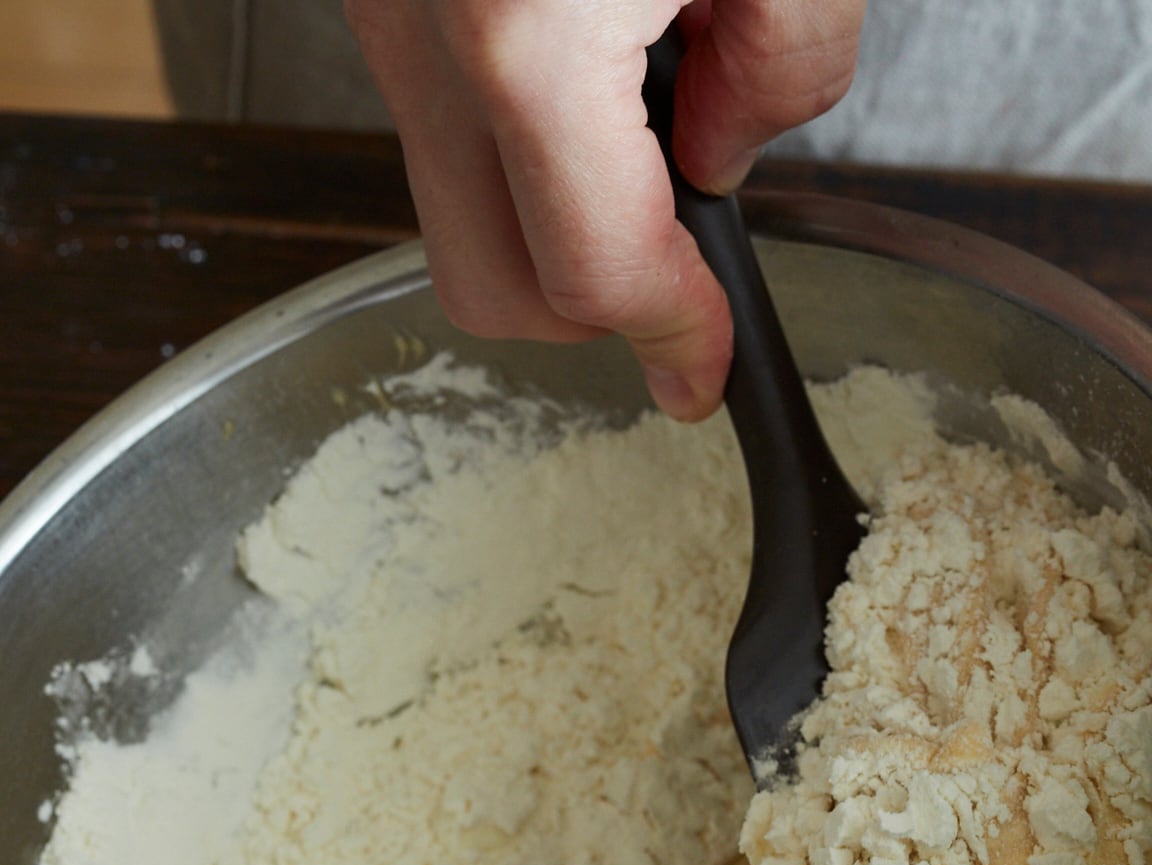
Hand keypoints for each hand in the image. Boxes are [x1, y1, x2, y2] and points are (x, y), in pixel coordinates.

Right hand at [346, 0, 865, 419]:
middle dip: (595, 314)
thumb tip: (720, 153)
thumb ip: (785, 58)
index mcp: (523, 33)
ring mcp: (381, 5)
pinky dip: (518, 133)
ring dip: (552, 215)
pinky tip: (596, 51)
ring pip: (451, 209)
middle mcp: (419, 28)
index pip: (597, 274)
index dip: (674, 338)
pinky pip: (441, 117)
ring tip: (646, 108)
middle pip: (491, 288)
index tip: (707, 368)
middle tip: (679, 266)